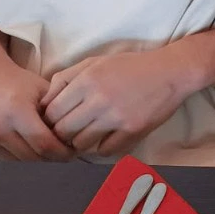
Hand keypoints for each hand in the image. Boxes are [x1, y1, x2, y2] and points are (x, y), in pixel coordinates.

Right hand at [0, 57, 72, 160]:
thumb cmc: (17, 82)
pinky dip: (15, 162)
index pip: (44, 144)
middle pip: (31, 159)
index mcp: (17, 111)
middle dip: (51, 160)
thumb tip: (73, 138)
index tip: (73, 152)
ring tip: (46, 152)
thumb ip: (57, 113)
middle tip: (64, 155)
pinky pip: (1, 165)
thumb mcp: (42, 90)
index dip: (62, 153)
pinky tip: (25, 151)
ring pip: (17, 165)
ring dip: (34, 163)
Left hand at [41, 46, 191, 156]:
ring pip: (81, 143)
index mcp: (87, 80)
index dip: (50, 120)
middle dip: (63, 133)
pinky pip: (105, 151)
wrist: (171, 71)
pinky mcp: (133, 130)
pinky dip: (103, 147)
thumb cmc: (131, 66)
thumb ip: (66, 78)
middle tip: (71, 130)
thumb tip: (43, 103)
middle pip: (63, 131)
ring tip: (89, 133)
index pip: (51, 113)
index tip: (58, 120)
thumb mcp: (95, 62)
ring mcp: (116, 117)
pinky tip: (108, 136)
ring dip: (82, 141)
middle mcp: (99, 99)